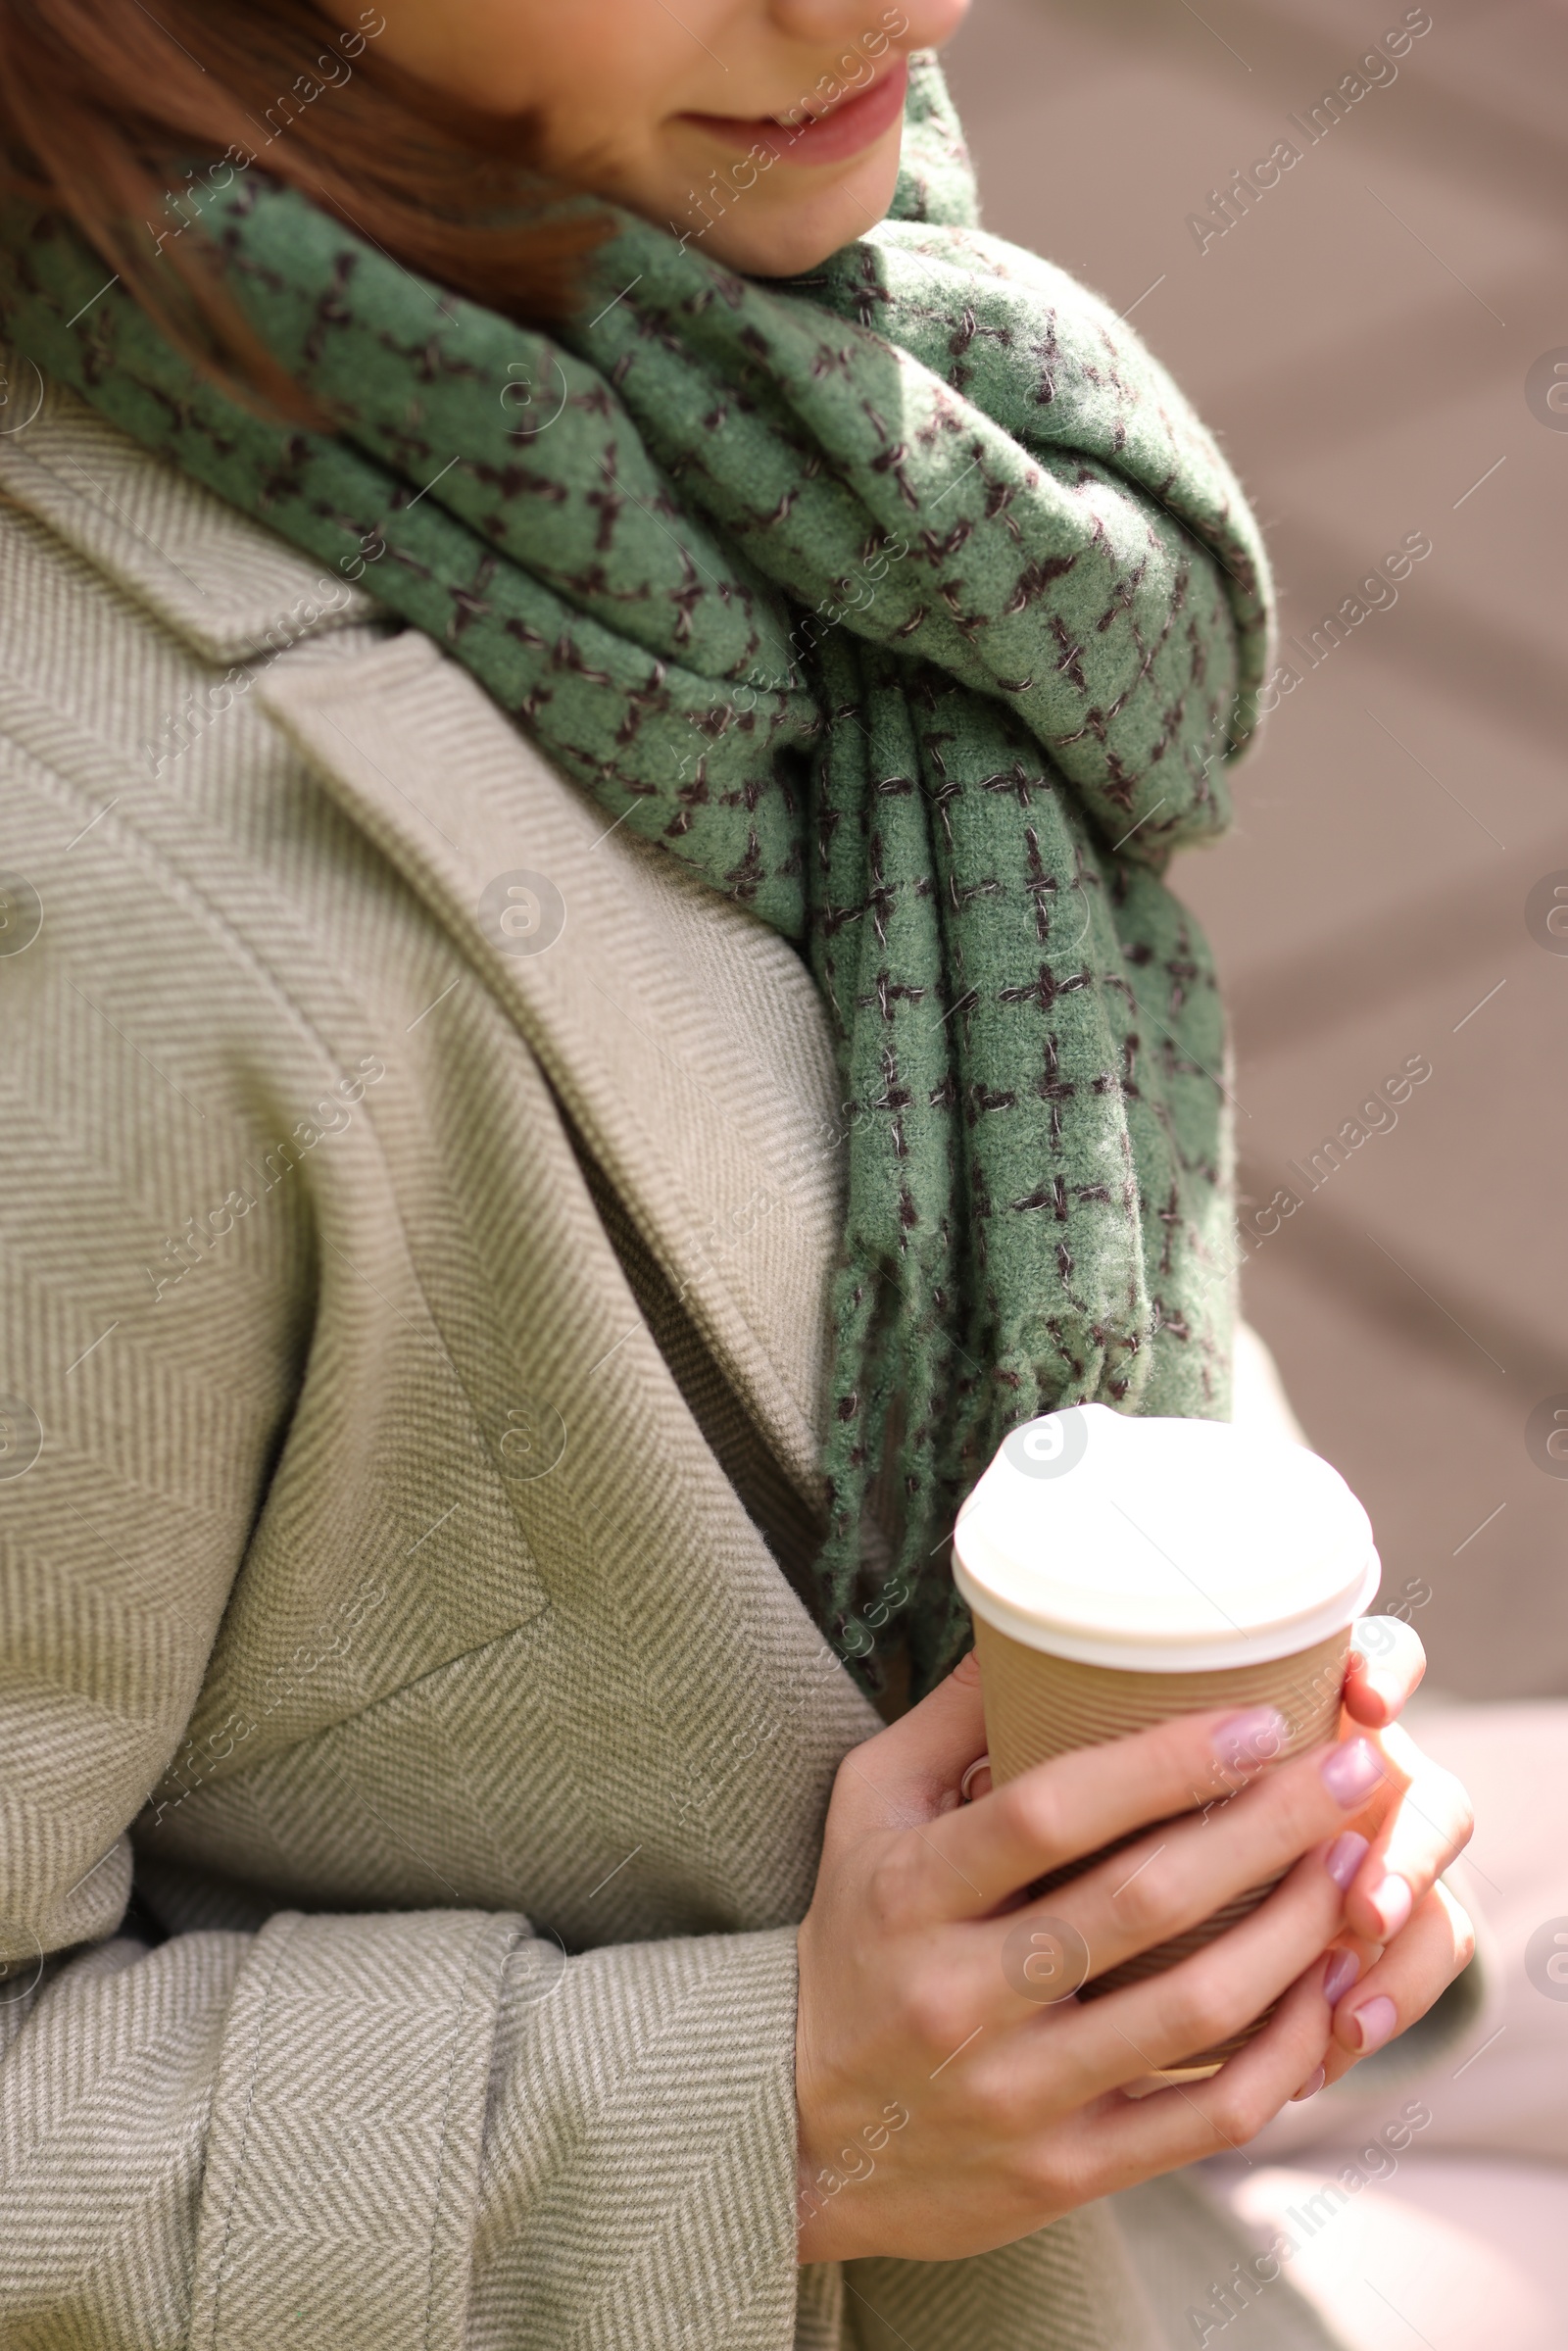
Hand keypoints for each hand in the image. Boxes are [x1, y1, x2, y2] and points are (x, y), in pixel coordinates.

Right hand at [794, 1638, 1472, 2264]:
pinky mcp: (1062, 2173)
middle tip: (1353, 1771)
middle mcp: (961, 1994)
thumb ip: (949, 1718)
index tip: (1260, 1719)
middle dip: (1269, 1829)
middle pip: (1142, 1905)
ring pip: (1190, 2014)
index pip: (1051, 1814)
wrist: (798, 2128)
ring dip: (1295, 1934)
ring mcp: (1016, 2092)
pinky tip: (1327, 1992)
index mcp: (915, 1890)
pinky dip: (1284, 2056)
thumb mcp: (867, 1809)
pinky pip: (1202, 2120)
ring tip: (1357, 1867)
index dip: (1166, 1764)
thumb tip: (1035, 1615)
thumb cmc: (853, 1935)